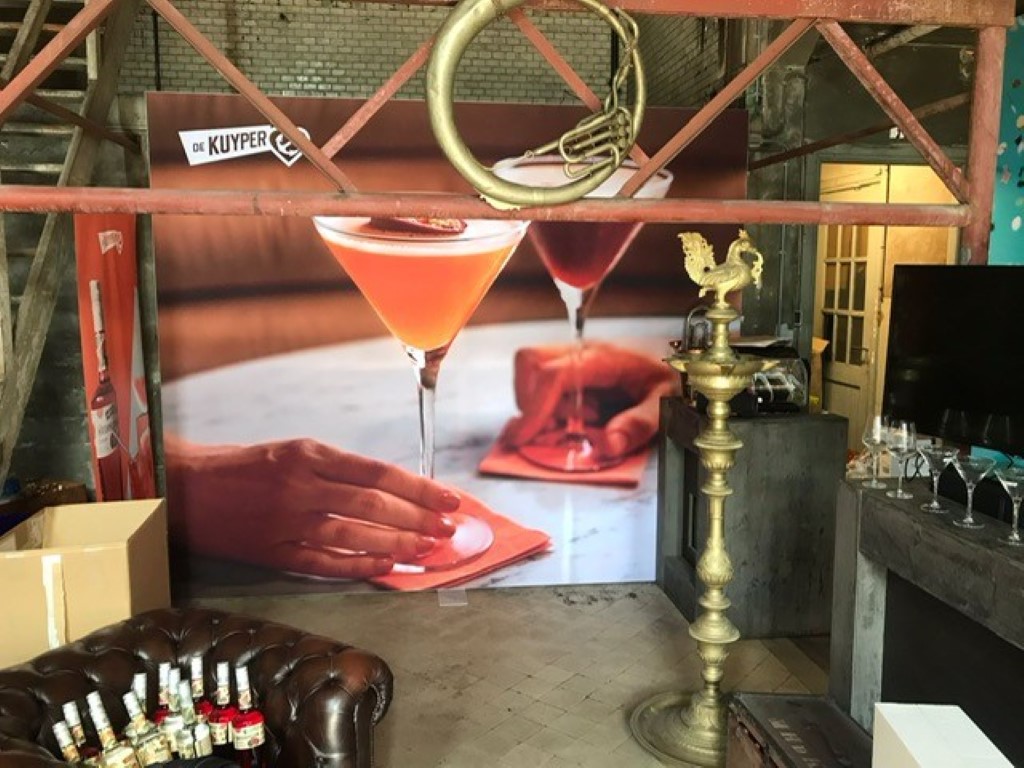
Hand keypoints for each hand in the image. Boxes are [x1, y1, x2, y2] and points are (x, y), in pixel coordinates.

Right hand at [164, 434, 458, 578]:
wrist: (186, 487)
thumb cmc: (246, 467)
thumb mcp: (293, 452)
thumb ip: (338, 470)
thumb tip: (394, 490)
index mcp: (309, 455)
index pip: (379, 473)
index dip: (419, 488)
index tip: (449, 499)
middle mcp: (302, 486)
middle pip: (374, 504)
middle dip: (418, 518)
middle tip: (449, 529)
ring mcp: (288, 522)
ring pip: (356, 534)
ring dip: (398, 544)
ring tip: (429, 549)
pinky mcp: (274, 552)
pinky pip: (326, 563)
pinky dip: (359, 565)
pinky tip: (387, 567)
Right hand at [501, 341, 677, 457]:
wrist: (678, 365)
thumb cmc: (671, 380)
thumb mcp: (666, 405)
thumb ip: (639, 424)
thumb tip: (608, 444)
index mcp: (604, 358)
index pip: (554, 374)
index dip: (534, 407)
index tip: (523, 436)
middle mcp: (583, 352)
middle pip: (530, 363)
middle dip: (531, 402)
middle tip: (562, 428)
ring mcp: (574, 357)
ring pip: (531, 372)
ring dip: (541, 405)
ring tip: (578, 422)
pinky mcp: (571, 367)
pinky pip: (541, 381)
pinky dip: (547, 405)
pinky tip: (577, 417)